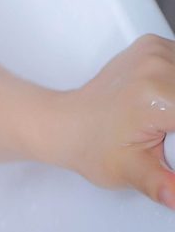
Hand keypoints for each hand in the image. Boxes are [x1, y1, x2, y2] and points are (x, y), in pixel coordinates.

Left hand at [59, 34, 174, 207]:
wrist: (66, 124)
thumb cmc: (93, 146)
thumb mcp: (132, 172)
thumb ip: (163, 185)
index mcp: (156, 96)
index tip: (172, 145)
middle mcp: (157, 65)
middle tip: (166, 132)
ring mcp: (155, 51)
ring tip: (165, 120)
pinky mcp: (153, 45)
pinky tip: (166, 102)